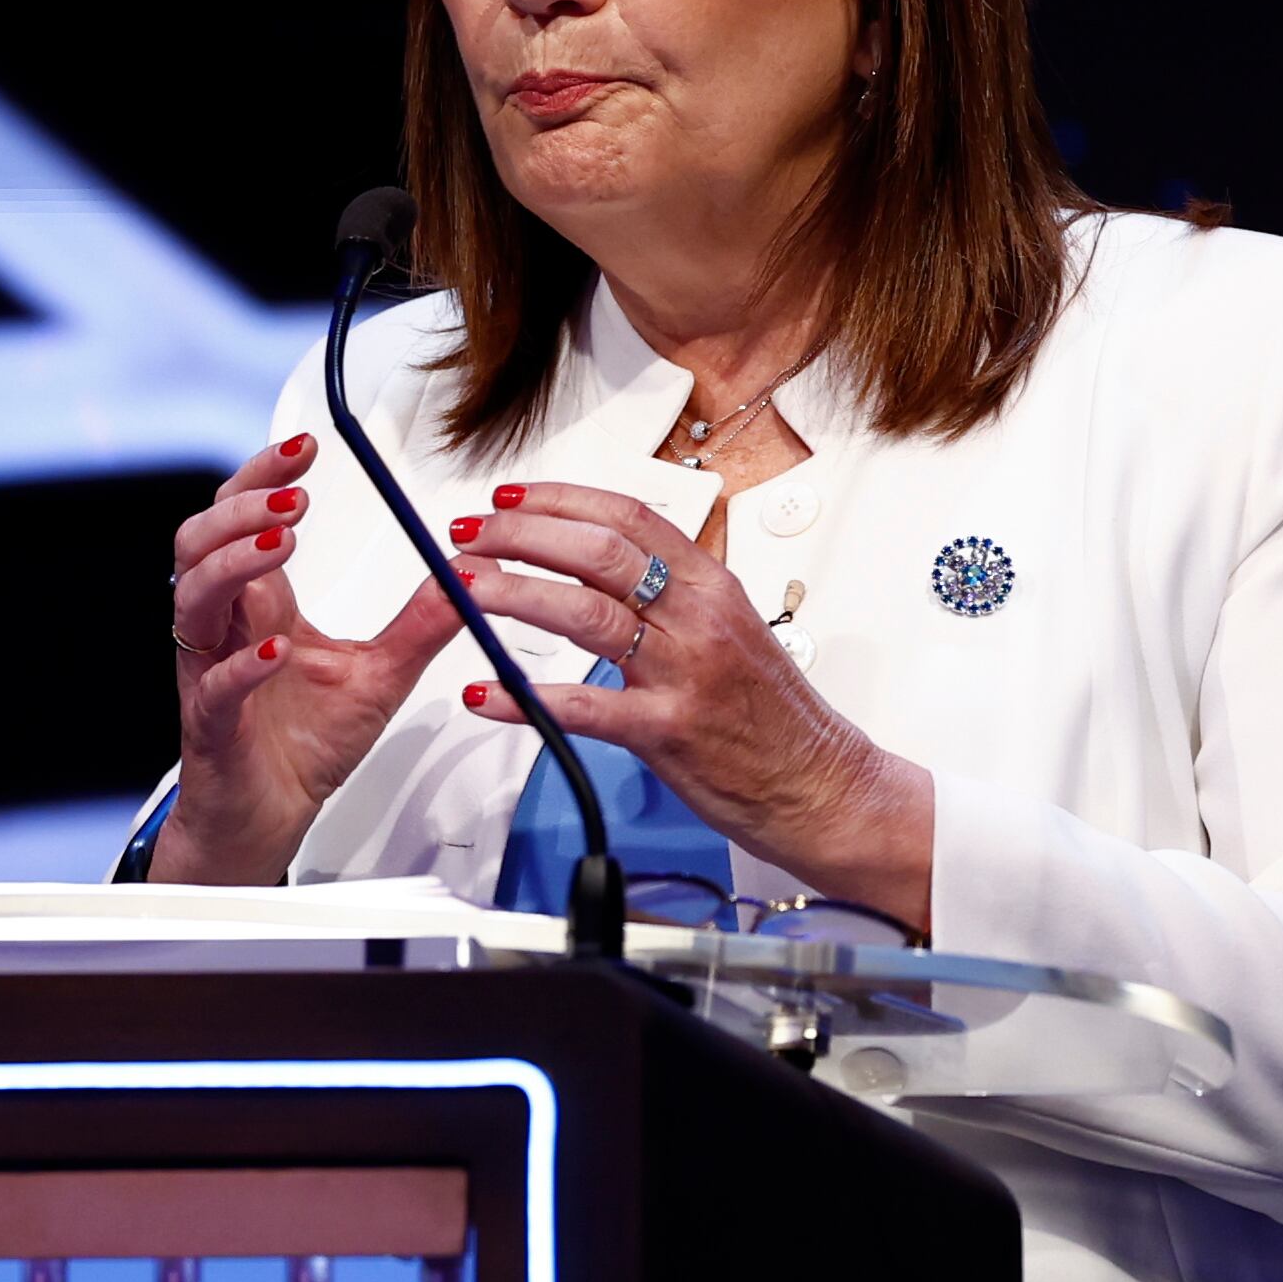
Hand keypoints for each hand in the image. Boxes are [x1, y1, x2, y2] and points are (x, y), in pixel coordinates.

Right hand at [152, 431, 478, 884]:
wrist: (270, 815)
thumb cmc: (302, 745)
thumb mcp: (381, 673)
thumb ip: (421, 623)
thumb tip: (469, 575)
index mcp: (260, 603)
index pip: (245, 518)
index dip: (266, 475)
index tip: (307, 448)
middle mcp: (226, 626)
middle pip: (201, 540)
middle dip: (242, 506)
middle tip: (295, 494)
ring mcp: (211, 670)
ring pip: (193, 597)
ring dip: (234, 564)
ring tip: (281, 545)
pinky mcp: (212, 723)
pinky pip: (214, 685)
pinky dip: (242, 663)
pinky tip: (275, 650)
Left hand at [446, 482, 935, 928]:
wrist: (820, 784)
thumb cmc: (769, 714)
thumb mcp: (727, 628)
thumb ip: (671, 593)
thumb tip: (604, 562)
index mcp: (710, 584)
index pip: (628, 517)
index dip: (560, 500)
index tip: (510, 497)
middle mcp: (697, 617)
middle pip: (597, 553)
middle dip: (522, 536)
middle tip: (472, 536)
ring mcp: (682, 672)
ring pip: (584, 613)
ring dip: (512, 594)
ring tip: (462, 587)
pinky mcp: (666, 731)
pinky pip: (582, 708)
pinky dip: (524, 699)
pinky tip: (484, 691)